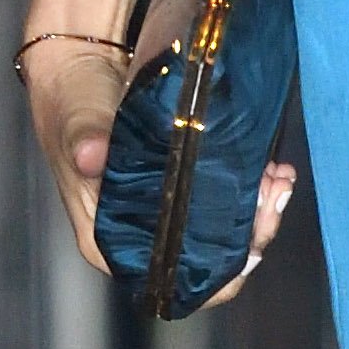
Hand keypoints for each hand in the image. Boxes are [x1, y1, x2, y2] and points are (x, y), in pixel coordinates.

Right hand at [21, 28, 295, 308]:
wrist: (78, 67)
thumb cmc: (70, 101)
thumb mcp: (77, 118)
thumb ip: (86, 139)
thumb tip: (91, 156)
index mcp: (109, 239)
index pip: (169, 280)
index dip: (216, 271)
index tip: (249, 241)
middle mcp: (140, 233)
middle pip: (207, 257)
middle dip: (250, 231)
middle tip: (273, 191)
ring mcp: (164, 209)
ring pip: (223, 229)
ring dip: (258, 206)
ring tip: (278, 175)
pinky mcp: (182, 182)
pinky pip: (224, 197)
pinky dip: (251, 185)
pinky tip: (271, 164)